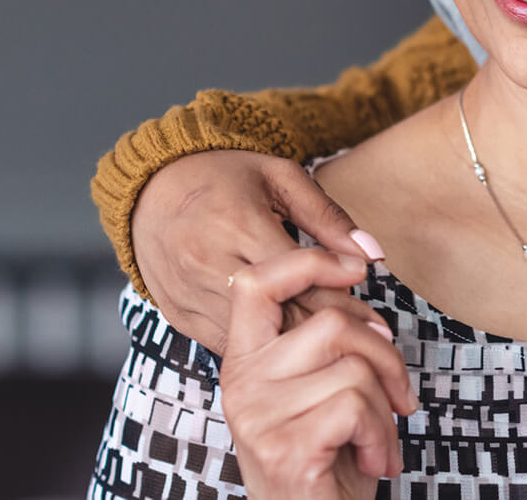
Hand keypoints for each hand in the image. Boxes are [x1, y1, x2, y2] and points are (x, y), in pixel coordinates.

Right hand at [131, 149, 387, 351]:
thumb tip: (372, 254)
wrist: (152, 189)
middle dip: (328, 330)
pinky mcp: (178, 317)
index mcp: (238, 224)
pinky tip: (292, 349)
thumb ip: (328, 217)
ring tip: (338, 349)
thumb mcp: (282, 178)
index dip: (341, 297)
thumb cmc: (227, 176)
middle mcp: (208, 264)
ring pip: (255, 338)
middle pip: (280, 312)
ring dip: (298, 346)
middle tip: (366, 339)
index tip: (374, 314)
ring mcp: (189, 294)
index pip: (301, 277)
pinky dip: (262, 350)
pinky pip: (228, 345)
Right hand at [221, 248, 413, 499]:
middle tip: (398, 397)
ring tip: (377, 440)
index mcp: (246, 360)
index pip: (258, 283)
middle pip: (333, 323)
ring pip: (355, 368)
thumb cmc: (328, 457)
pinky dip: (382, 436)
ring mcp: (258, 418)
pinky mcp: (284, 449)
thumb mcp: (320, 387)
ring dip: (387, 408)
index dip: (311, 261)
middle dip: (386, 357)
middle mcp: (242, 384)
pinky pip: (357, 407)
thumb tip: (361, 273)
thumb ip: (326, 338)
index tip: (359, 267)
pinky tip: (372, 461)